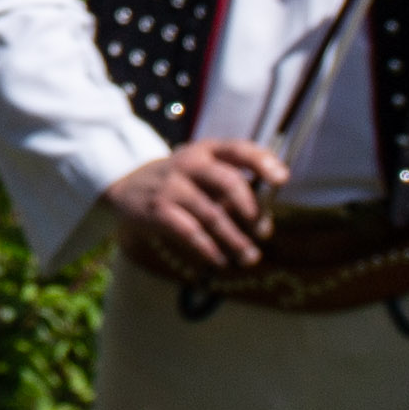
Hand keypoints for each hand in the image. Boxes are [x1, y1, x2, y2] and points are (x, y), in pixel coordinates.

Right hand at [105, 139, 288, 274]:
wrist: (127, 185)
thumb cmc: (179, 181)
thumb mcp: (201, 170)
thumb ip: (230, 188)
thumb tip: (264, 223)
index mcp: (206, 151)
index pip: (238, 150)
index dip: (262, 162)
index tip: (281, 179)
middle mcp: (190, 163)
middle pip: (228, 182)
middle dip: (251, 210)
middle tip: (263, 232)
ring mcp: (172, 186)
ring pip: (212, 214)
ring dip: (234, 239)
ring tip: (250, 257)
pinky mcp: (158, 210)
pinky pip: (189, 232)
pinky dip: (208, 248)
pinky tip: (220, 260)